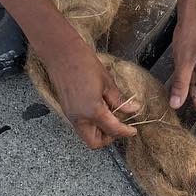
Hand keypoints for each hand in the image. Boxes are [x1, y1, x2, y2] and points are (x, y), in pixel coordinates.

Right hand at [43, 34, 138, 148]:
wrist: (62, 53)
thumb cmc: (85, 64)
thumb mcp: (107, 82)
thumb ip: (119, 100)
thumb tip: (133, 109)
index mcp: (92, 112)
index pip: (113, 130)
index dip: (125, 132)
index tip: (133, 131)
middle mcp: (79, 118)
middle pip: (94, 142)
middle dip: (108, 138)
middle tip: (120, 126)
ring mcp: (70, 115)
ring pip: (86, 134)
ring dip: (99, 131)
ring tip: (110, 115)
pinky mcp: (66, 110)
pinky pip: (80, 125)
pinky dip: (91, 123)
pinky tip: (99, 110)